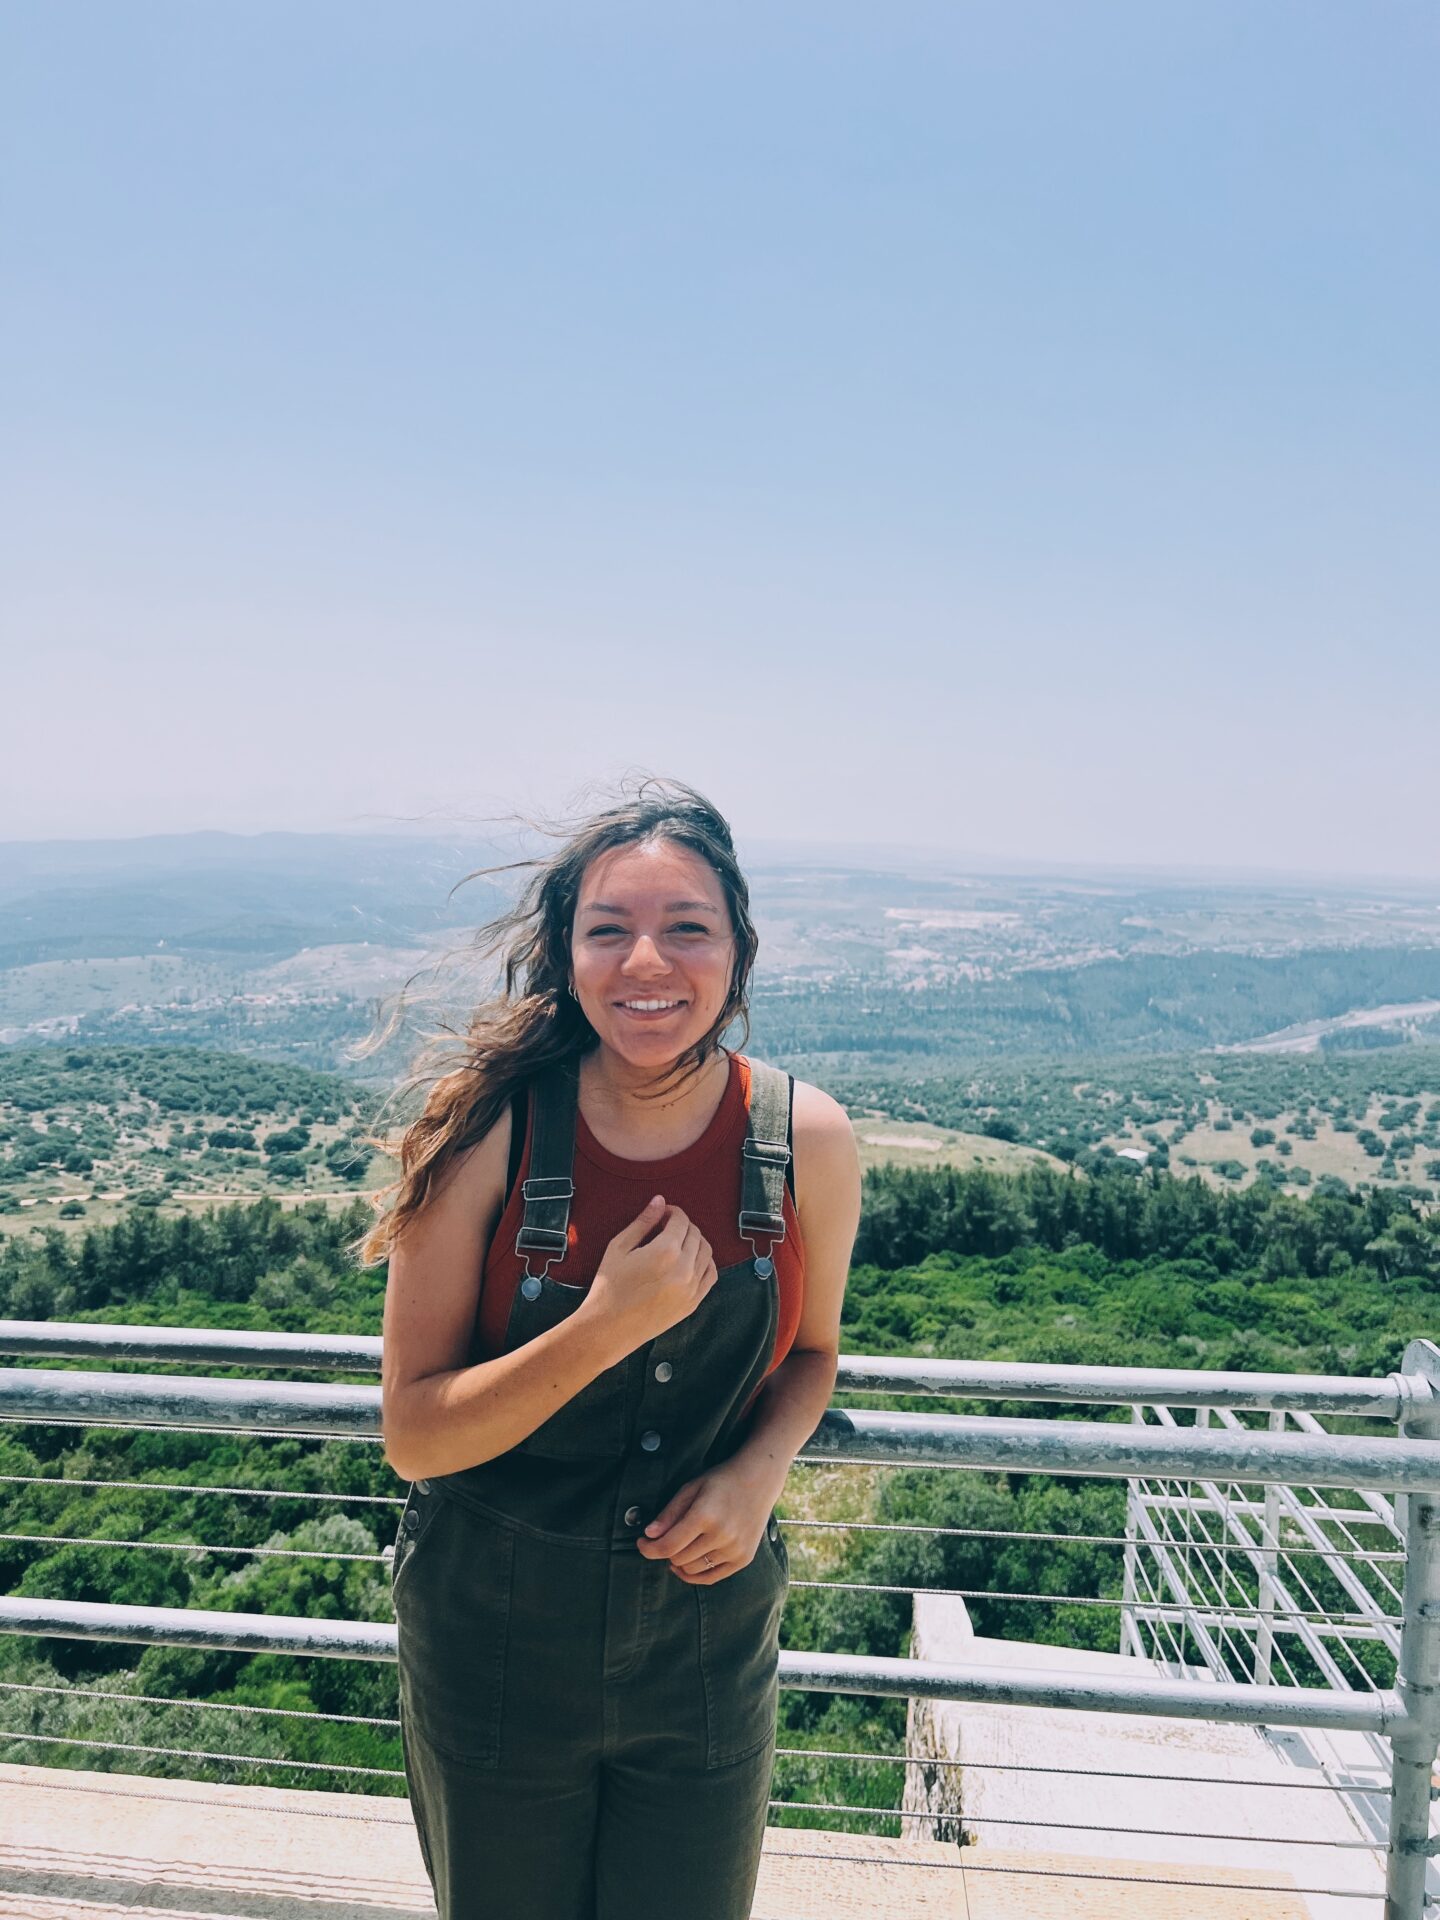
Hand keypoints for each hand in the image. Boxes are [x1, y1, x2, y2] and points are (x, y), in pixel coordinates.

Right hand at [578, 1196, 717, 1349]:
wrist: (608, 1328)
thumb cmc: (609, 1288)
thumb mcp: (619, 1248)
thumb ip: (643, 1222)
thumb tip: (659, 1202)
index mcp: (665, 1252)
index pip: (681, 1220)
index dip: (672, 1212)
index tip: (663, 1213)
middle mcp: (684, 1269)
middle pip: (695, 1234)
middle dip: (683, 1225)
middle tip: (668, 1226)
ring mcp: (691, 1288)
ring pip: (706, 1252)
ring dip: (695, 1241)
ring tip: (678, 1242)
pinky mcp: (693, 1303)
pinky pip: (710, 1275)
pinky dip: (705, 1262)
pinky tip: (691, 1260)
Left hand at [634, 1463, 772, 1583]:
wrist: (759, 1480)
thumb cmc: (721, 1481)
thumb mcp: (691, 1488)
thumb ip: (669, 1513)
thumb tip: (649, 1536)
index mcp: (705, 1515)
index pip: (668, 1545)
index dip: (649, 1549)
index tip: (641, 1543)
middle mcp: (722, 1535)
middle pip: (679, 1559)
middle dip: (664, 1552)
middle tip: (661, 1540)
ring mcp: (735, 1549)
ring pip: (693, 1570)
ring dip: (679, 1562)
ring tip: (678, 1547)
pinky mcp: (743, 1559)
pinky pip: (711, 1578)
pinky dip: (694, 1575)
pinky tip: (686, 1564)